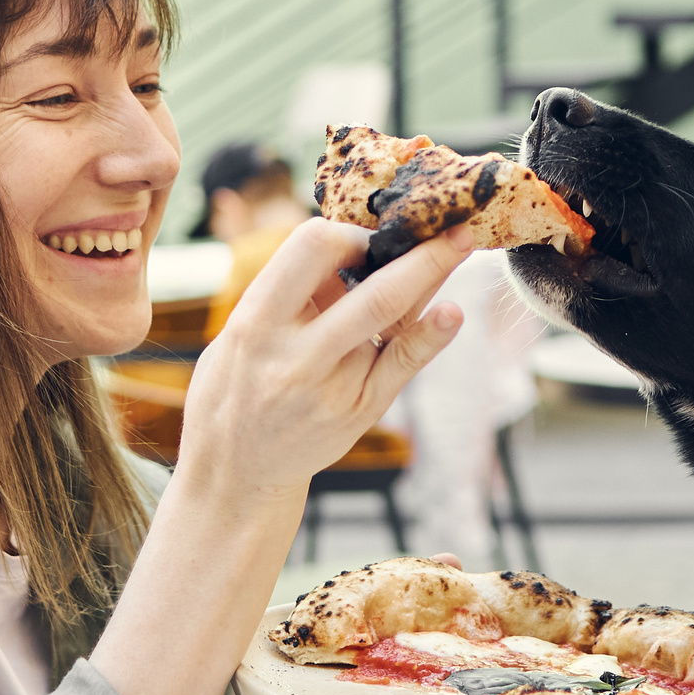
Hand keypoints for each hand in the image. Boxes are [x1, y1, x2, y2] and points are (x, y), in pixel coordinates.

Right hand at [175, 218, 469, 497]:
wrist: (234, 472)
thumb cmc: (235, 389)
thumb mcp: (239, 334)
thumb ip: (286, 295)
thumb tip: (349, 249)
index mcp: (255, 322)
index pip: (311, 248)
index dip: (348, 231)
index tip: (365, 233)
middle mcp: (295, 354)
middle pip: (372, 289)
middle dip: (420, 251)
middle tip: (454, 222)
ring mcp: (331, 386)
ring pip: (392, 319)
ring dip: (430, 278)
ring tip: (459, 247)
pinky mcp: (358, 411)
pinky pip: (402, 365)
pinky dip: (432, 336)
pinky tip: (452, 314)